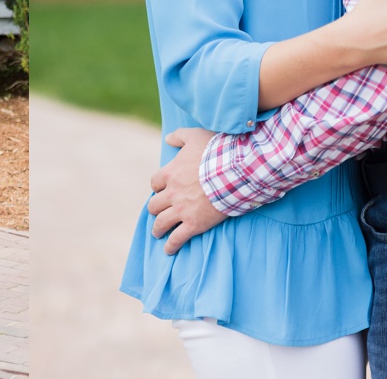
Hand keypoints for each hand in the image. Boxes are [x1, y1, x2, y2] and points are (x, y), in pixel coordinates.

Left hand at [147, 128, 223, 254]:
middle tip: (159, 212)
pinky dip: (170, 246)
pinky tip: (169, 250)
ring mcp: (182, 210)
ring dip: (157, 229)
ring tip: (158, 233)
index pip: (155, 183)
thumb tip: (168, 138)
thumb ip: (179, 136)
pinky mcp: (193, 224)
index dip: (158, 187)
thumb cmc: (214, 151)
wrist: (233, 171)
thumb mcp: (194, 136)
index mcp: (170, 173)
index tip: (163, 190)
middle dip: (155, 208)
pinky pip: (176, 238)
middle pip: (154, 205)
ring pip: (161, 223)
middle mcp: (172, 193)